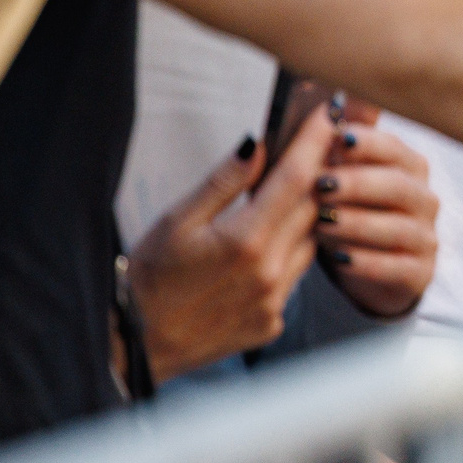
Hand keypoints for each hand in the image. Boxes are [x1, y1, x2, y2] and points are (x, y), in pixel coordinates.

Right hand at [128, 108, 334, 379]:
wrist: (134, 347)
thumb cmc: (148, 279)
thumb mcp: (175, 221)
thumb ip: (223, 182)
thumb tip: (258, 145)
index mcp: (246, 240)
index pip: (297, 178)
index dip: (315, 141)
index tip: (328, 115)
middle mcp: (270, 271)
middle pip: (314, 207)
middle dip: (320, 173)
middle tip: (320, 144)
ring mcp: (275, 301)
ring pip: (312, 243)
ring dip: (308, 216)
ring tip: (293, 194)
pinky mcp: (273, 322)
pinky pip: (297, 277)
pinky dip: (292, 253)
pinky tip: (272, 243)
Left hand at [313, 99, 437, 318]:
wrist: (360, 268)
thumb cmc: (345, 211)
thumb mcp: (340, 174)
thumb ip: (341, 138)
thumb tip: (335, 92)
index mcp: (407, 166)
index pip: (393, 149)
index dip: (367, 143)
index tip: (336, 138)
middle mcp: (423, 198)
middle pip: (398, 185)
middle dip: (358, 183)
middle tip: (321, 184)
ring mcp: (425, 237)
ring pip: (398, 227)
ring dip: (358, 224)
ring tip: (323, 224)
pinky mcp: (420, 274)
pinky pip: (398, 267)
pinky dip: (368, 262)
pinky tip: (340, 258)